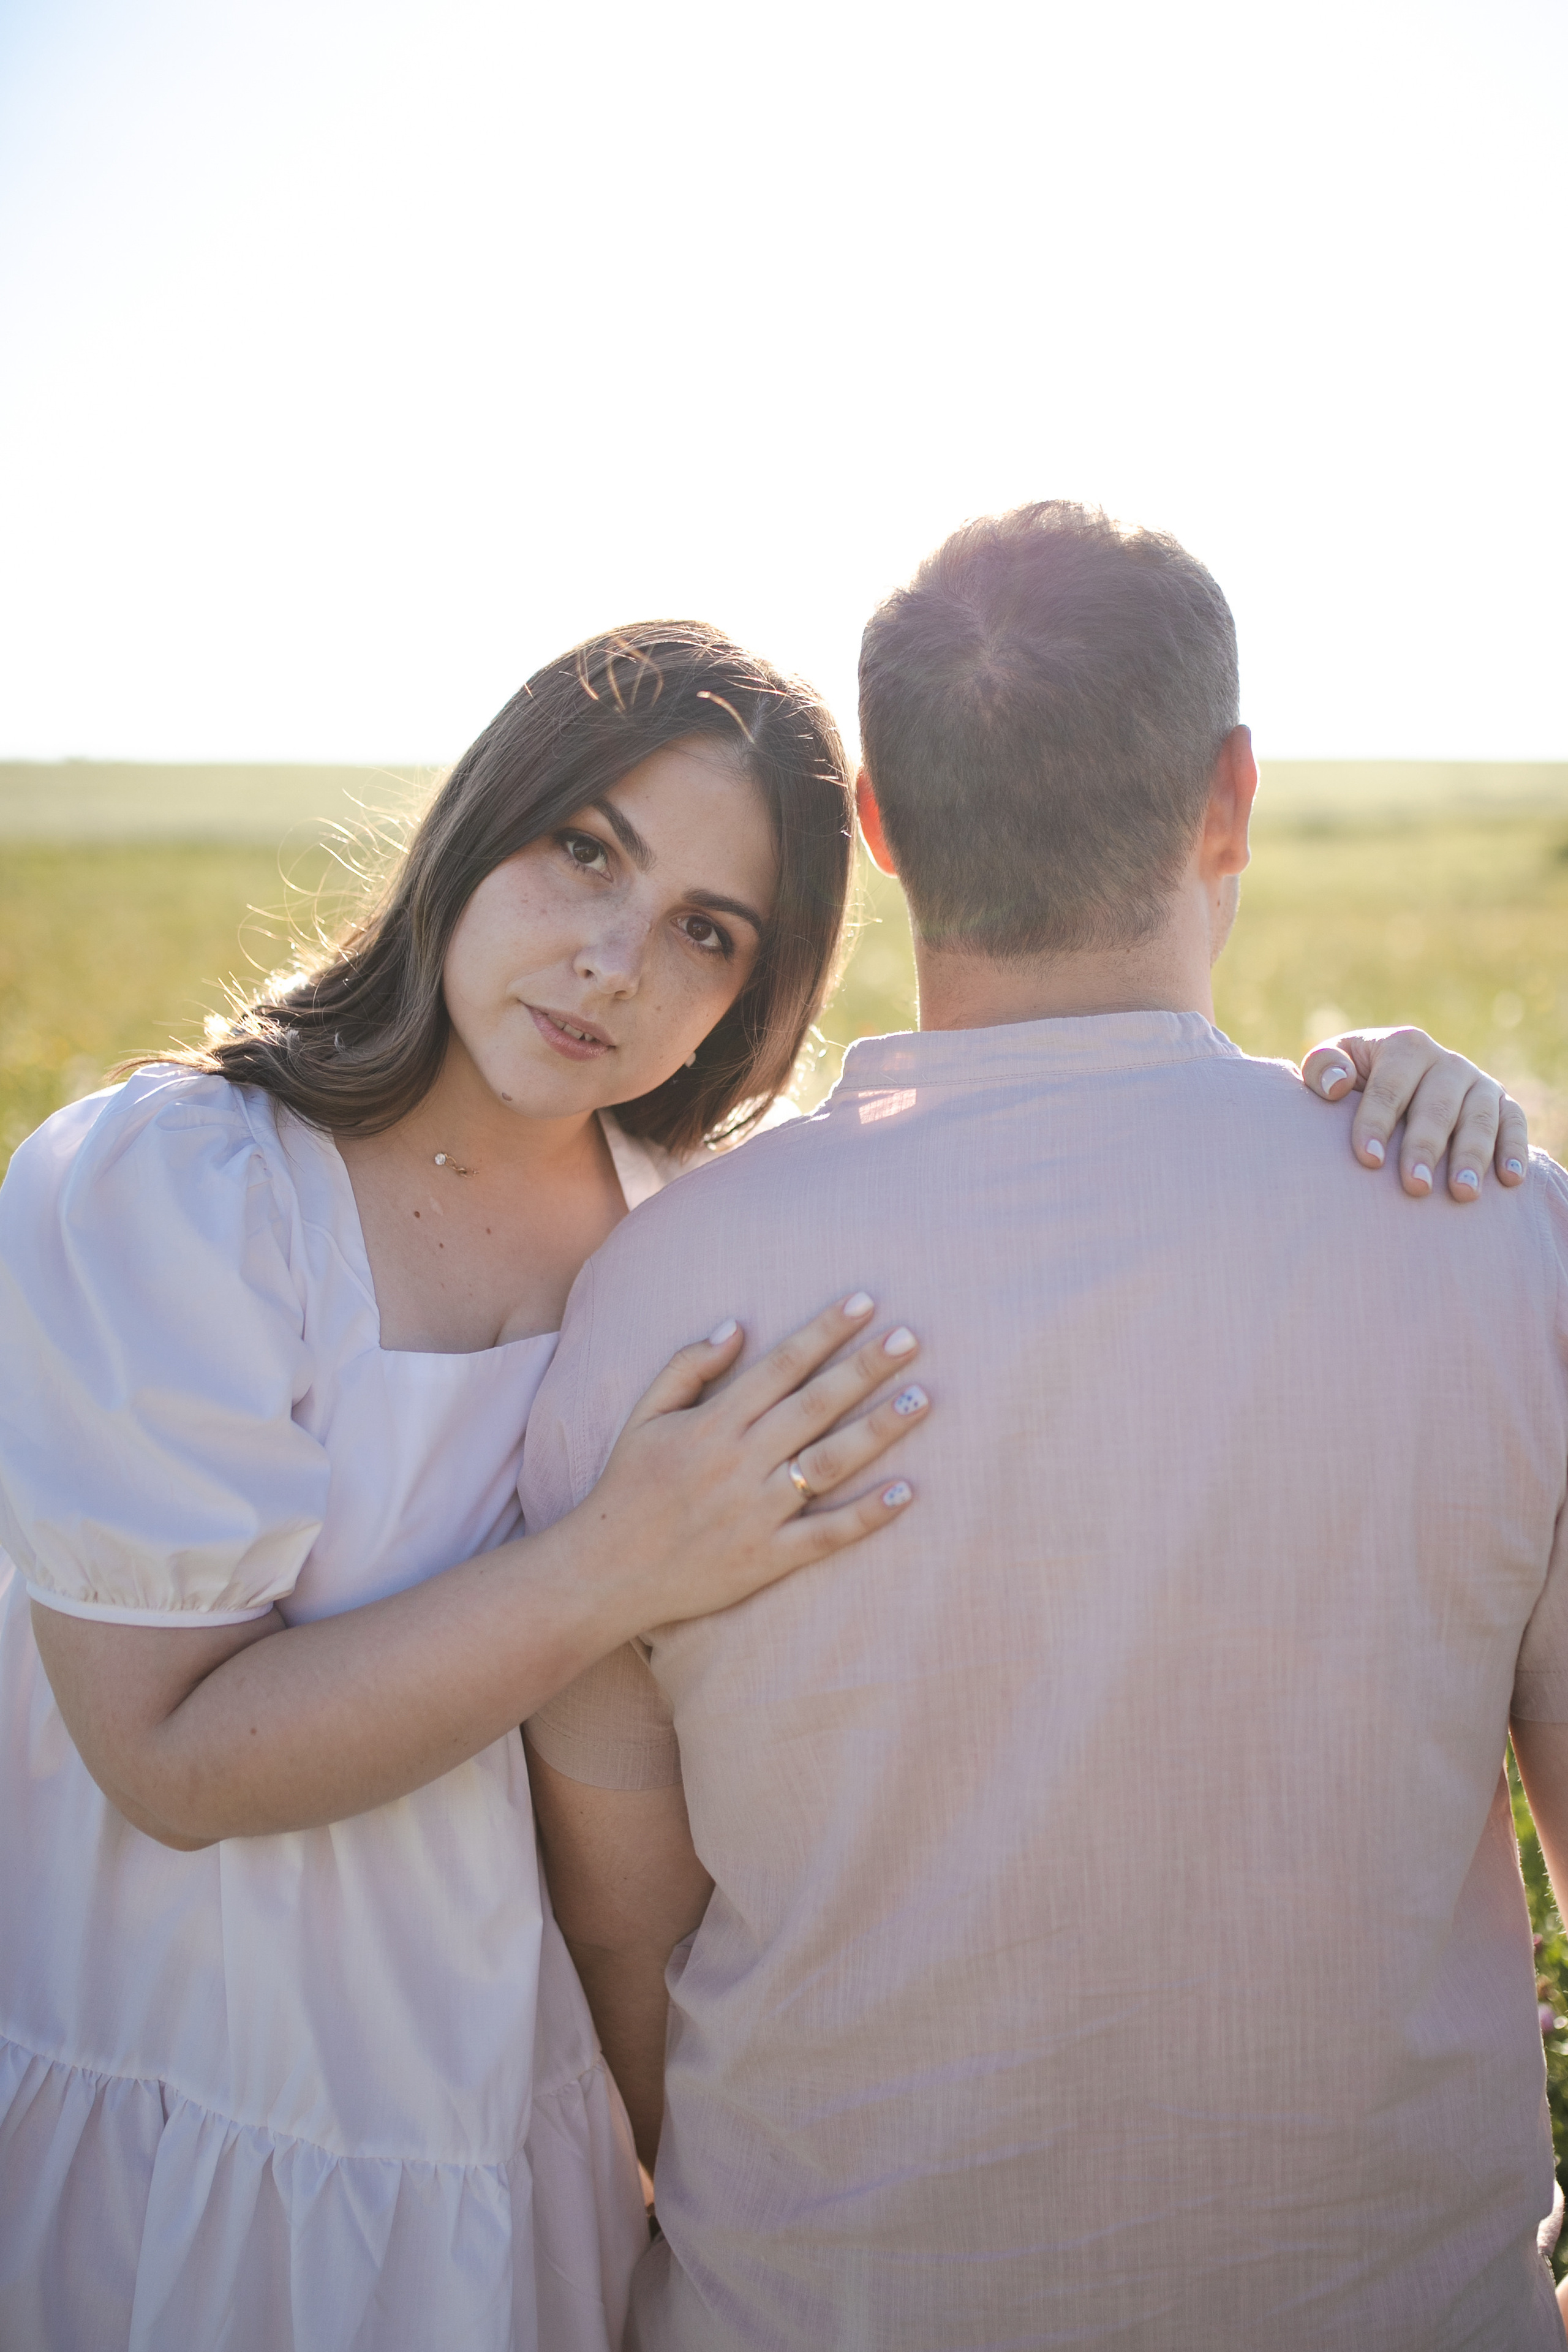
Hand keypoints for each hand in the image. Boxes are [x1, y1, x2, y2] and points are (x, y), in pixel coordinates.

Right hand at [574, 1291, 926, 1625]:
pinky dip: (866, 1516)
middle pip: (815, 1405)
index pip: (782, 1366)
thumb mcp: (644, 1415)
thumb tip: (738, 1326)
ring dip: (878, 1429)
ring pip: (829, 1463)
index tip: (866, 1302)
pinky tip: (906, 1493)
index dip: (825, 1331)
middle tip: (910, 1337)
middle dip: (865, 1368)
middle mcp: (740, 1462)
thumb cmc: (627, 1486)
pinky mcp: (767, 1559)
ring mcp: (757, 1512)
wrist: (605, 1572)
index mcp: (714, 1423)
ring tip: (921, 1398)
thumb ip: (688, 1367)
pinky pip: (825, 1536)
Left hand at [1300, 1027, 1529, 1200]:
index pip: (1389, 1087)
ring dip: (1472, 1156)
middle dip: (1425, 1147)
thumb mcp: (1334, 1064)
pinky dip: (1514, 1149)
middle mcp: (1446, 1062)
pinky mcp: (1502, 1104)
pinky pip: (1514, 1123)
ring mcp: (1478, 1082)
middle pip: (1437, 1106)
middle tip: (1415, 1186)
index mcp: (1404, 1047)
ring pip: (1479, 1118)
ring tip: (1463, 1193)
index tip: (1367, 1161)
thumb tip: (1335, 1085)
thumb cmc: (1356, 1082)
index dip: (1377, 1122)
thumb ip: (1324, 1068)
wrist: (1398, 1083)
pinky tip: (1510, 1180)